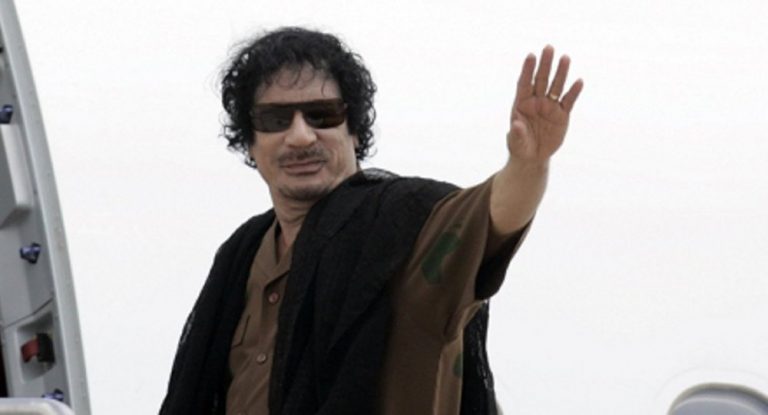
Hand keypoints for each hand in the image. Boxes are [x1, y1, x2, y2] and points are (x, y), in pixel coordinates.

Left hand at [507, 45, 582, 163]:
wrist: (533, 156)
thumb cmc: (520, 146)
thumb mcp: (516, 142)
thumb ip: (516, 133)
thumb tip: (515, 125)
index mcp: (522, 104)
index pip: (524, 83)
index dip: (527, 69)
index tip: (531, 55)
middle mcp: (536, 101)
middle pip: (541, 79)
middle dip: (545, 64)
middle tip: (549, 48)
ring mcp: (550, 107)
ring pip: (556, 86)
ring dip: (561, 73)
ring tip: (565, 58)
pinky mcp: (562, 115)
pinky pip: (568, 101)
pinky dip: (574, 92)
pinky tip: (578, 81)